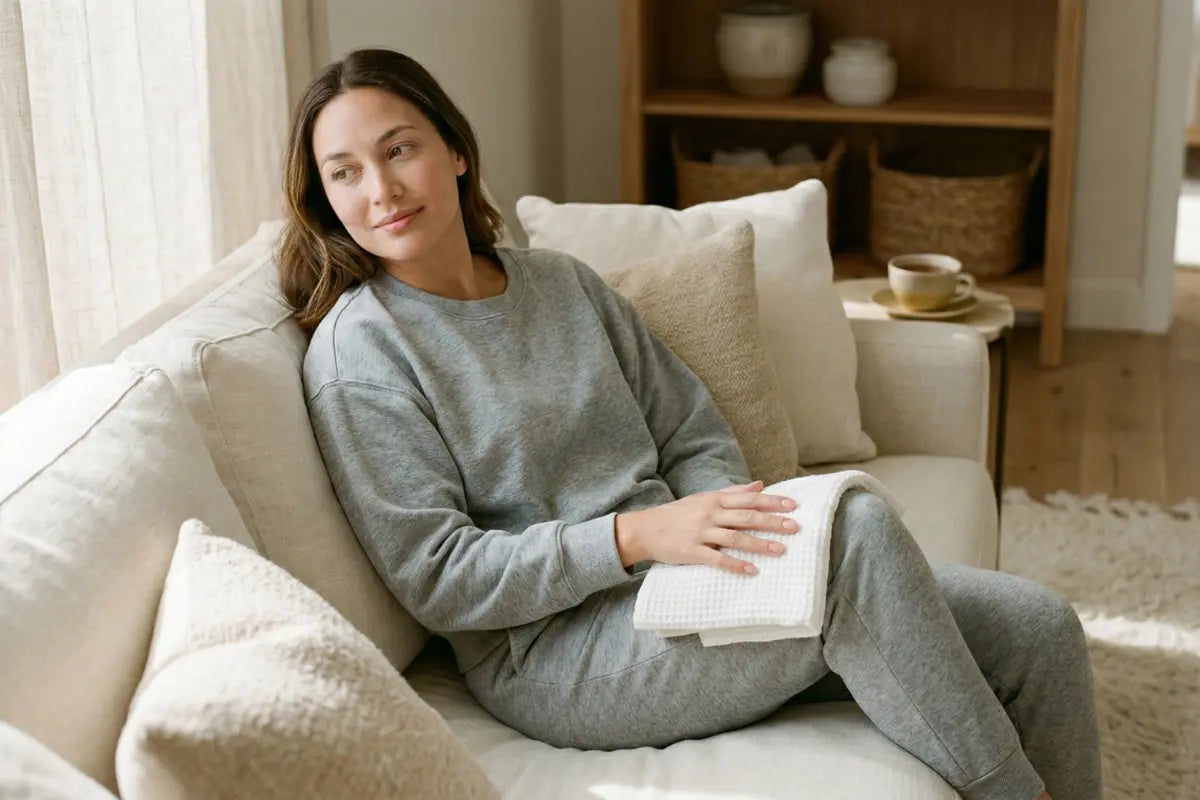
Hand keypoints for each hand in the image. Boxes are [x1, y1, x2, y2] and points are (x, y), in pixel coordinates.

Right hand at [615, 479, 799, 574]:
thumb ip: (733, 492)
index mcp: (714, 499)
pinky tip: (752, 570)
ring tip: (781, 550)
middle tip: (795, 527)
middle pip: (746, 516)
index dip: (771, 501)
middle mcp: (709, 514)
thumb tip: (760, 484)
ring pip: (735, 537)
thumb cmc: (677, 514)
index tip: (792, 505)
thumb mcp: (704, 498)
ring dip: (760, 544)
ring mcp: (701, 533)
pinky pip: (717, 559)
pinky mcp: (692, 552)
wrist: (644, 529)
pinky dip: (735, 564)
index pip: (748, 498)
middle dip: (772, 522)